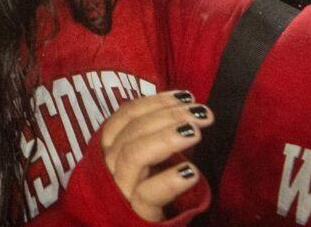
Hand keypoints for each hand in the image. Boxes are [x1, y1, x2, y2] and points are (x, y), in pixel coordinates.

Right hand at [97, 91, 211, 220]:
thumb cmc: (149, 193)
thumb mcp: (150, 161)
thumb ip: (157, 137)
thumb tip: (187, 108)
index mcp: (111, 148)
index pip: (125, 116)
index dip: (154, 102)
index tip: (185, 96)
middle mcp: (110, 165)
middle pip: (132, 131)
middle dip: (167, 116)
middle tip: (200, 112)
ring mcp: (121, 189)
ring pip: (134, 155)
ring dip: (165, 138)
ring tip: (195, 132)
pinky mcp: (136, 214)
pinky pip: (147, 193)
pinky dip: (168, 180)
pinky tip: (191, 172)